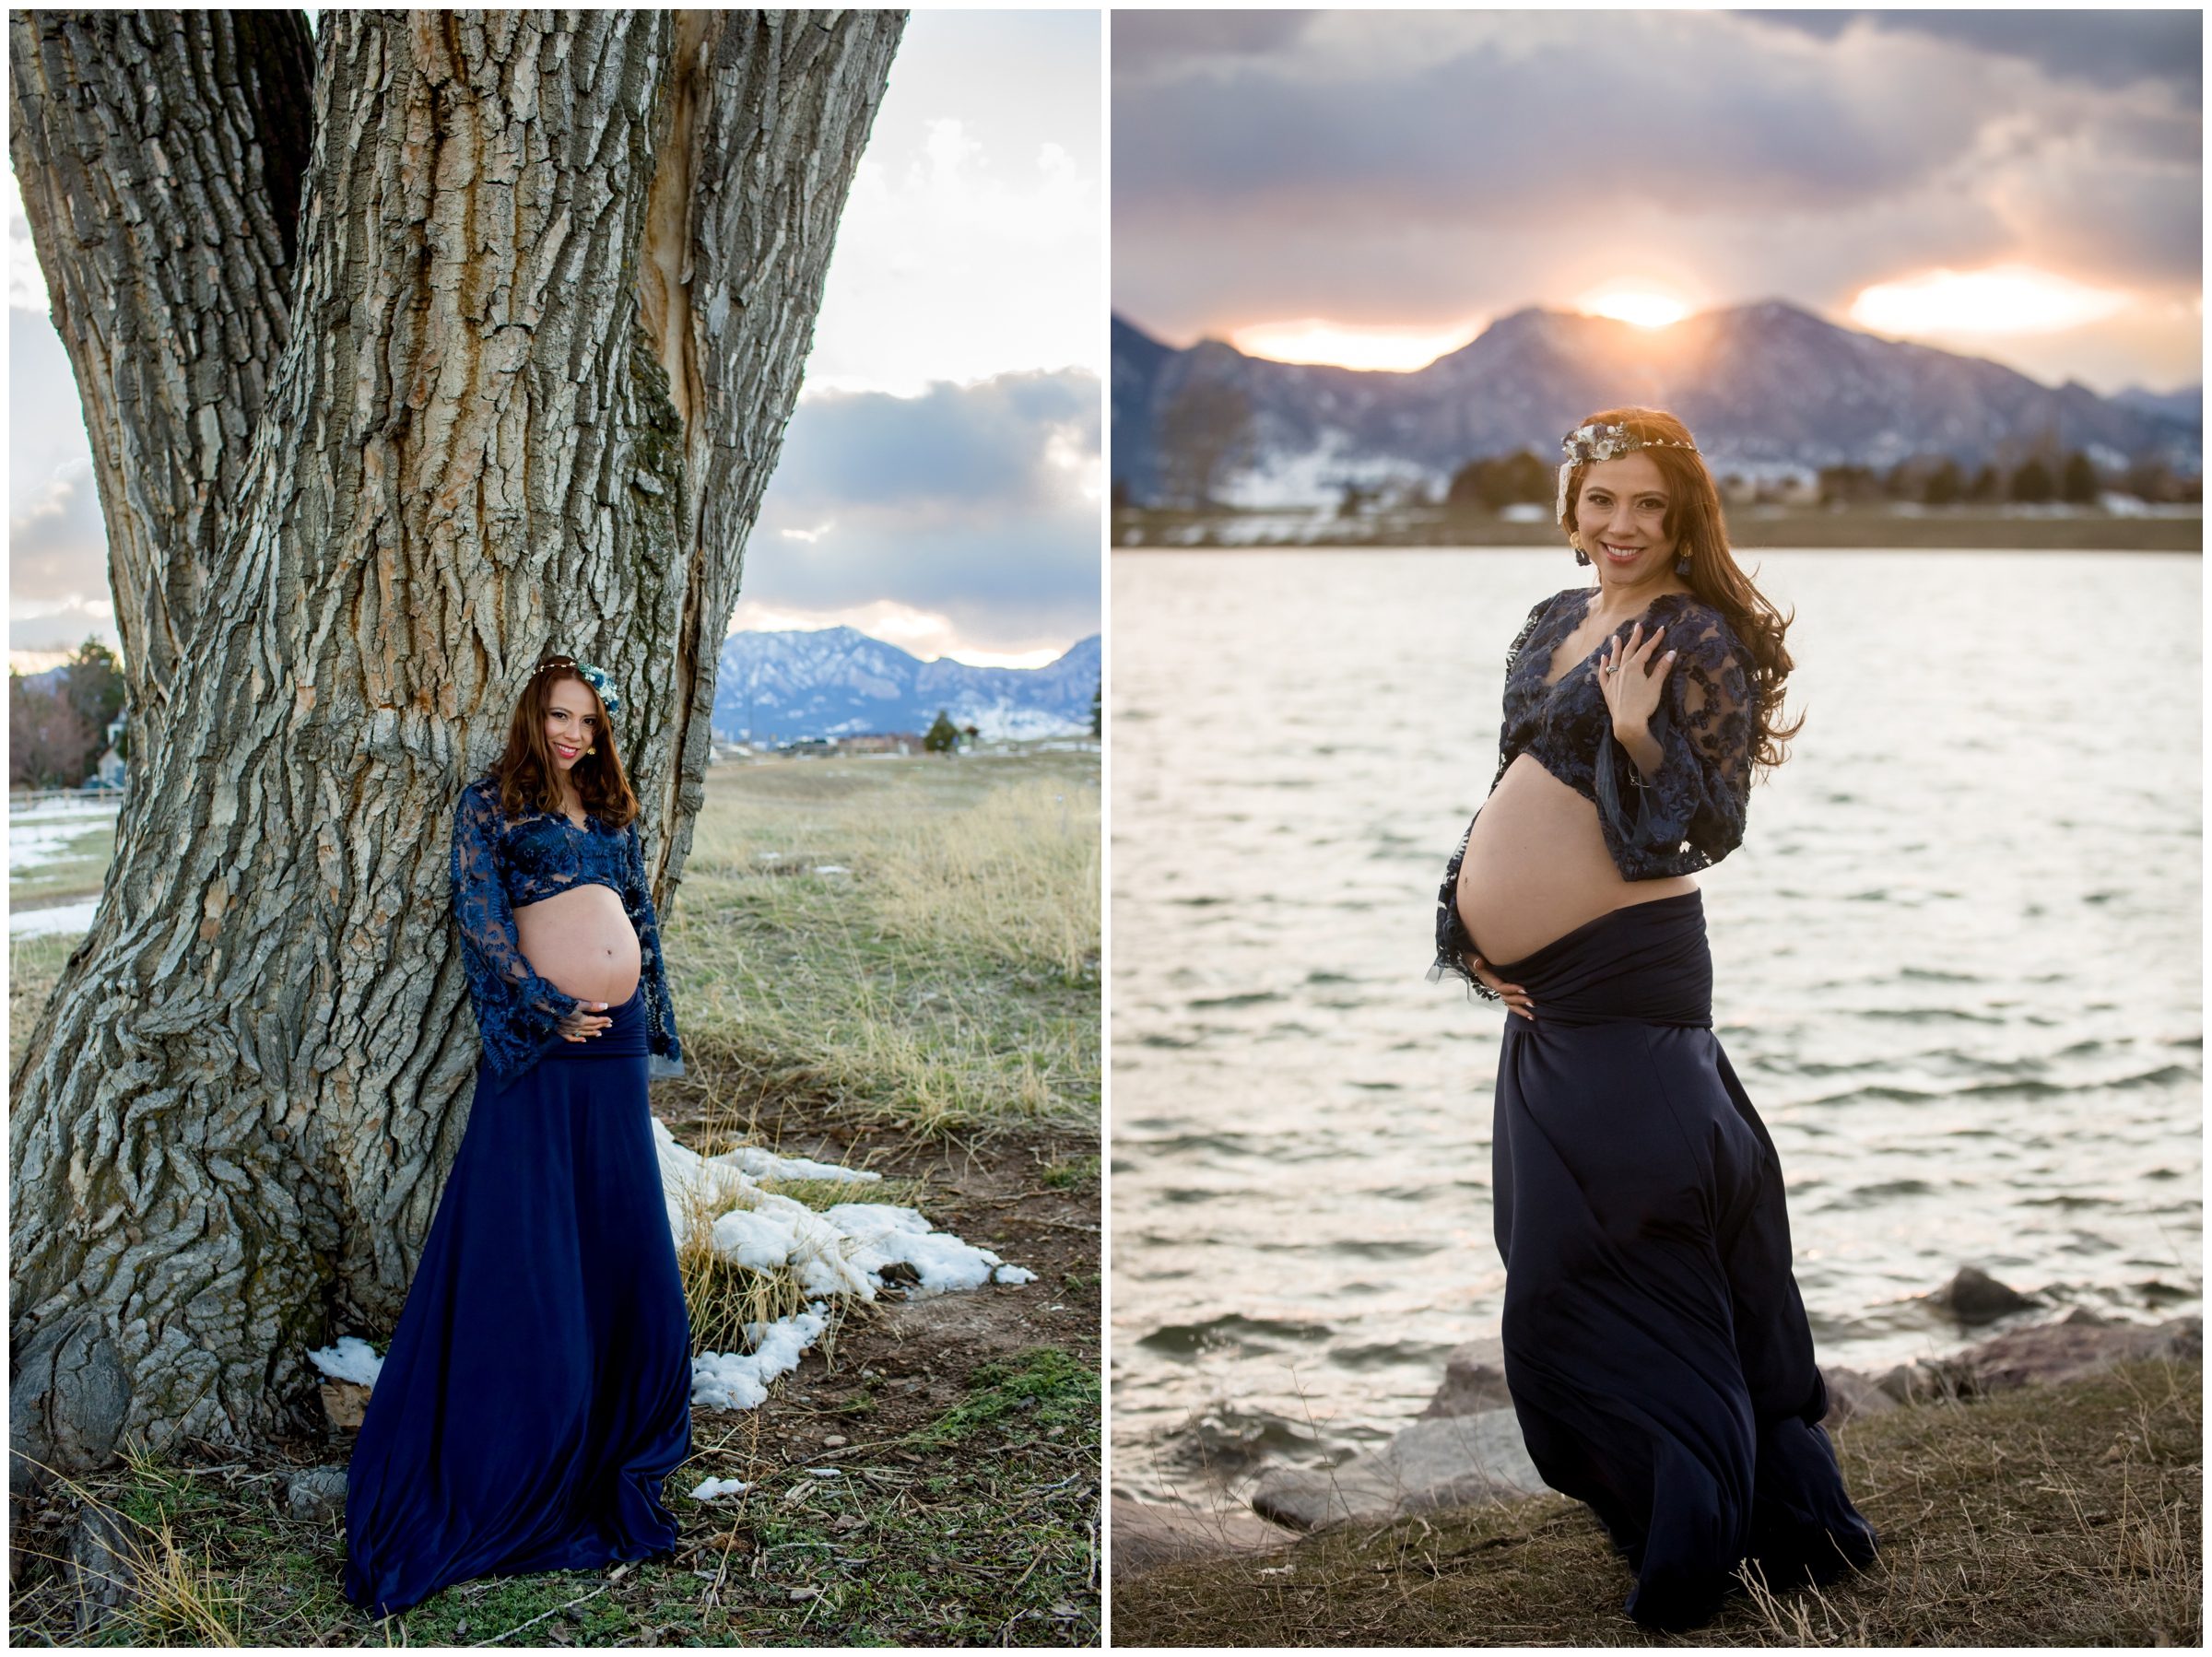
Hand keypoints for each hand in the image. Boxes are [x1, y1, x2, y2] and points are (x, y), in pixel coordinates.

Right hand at [559, 1001, 611, 1040]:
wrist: (543, 1008)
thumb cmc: (561, 1003)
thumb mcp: (578, 1003)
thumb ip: (592, 1006)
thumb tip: (606, 1006)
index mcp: (581, 1020)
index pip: (595, 1021)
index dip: (603, 1020)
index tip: (610, 1020)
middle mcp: (576, 1027)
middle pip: (591, 1027)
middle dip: (601, 1026)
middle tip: (609, 1025)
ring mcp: (569, 1031)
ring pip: (583, 1033)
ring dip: (592, 1033)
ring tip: (600, 1034)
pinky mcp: (561, 1032)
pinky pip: (571, 1038)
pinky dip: (578, 1040)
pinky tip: (583, 1040)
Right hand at [1469, 956, 1534, 1021]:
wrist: (1475, 957)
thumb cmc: (1474, 956)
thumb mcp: (1472, 956)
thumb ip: (1475, 960)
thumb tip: (1479, 964)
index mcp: (1489, 980)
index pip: (1501, 987)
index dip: (1512, 989)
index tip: (1524, 989)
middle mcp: (1495, 987)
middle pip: (1507, 997)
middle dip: (1520, 1000)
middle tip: (1532, 1002)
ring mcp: (1500, 990)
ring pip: (1510, 1003)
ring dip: (1521, 1009)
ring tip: (1533, 1015)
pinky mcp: (1505, 989)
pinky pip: (1512, 1001)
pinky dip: (1520, 1008)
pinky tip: (1530, 1014)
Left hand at [1599, 622, 1674, 773]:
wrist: (1627, 722)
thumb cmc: (1643, 704)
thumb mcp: (1655, 686)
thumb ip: (1662, 669)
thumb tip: (1671, 652)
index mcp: (1634, 667)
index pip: (1646, 650)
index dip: (1654, 639)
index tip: (1661, 629)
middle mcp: (1621, 670)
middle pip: (1629, 651)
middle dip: (1635, 638)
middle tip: (1637, 626)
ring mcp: (1613, 679)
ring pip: (1614, 660)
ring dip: (1616, 648)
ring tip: (1616, 637)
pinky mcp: (1607, 690)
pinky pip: (1603, 674)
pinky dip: (1603, 665)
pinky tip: (1603, 658)